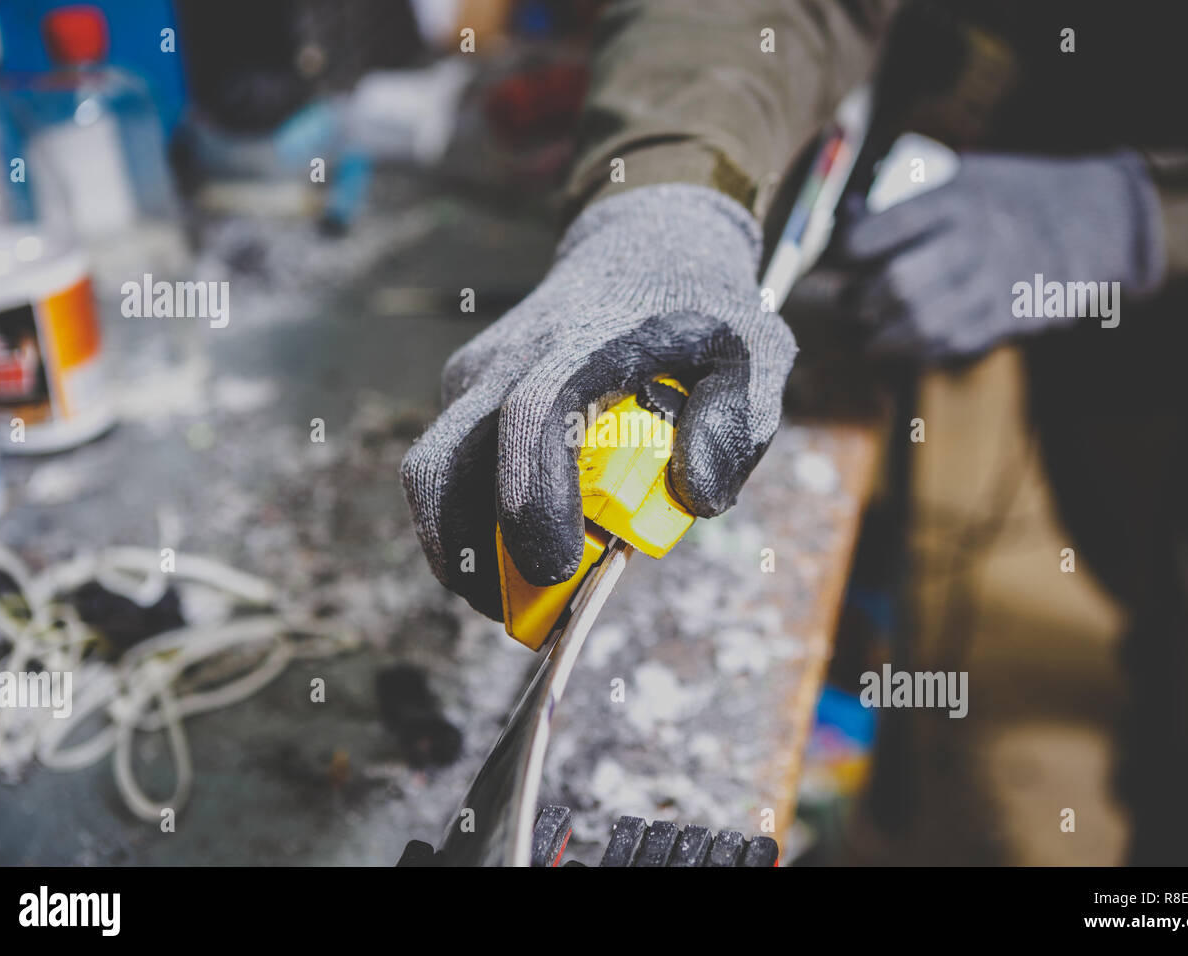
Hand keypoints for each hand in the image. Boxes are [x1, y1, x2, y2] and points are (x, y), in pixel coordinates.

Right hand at [402, 184, 796, 618]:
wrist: (643, 244)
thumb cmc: (703, 311)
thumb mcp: (753, 353)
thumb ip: (735, 423)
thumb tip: (695, 498)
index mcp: (587, 342)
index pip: (532, 417)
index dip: (532, 499)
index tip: (557, 567)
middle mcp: (513, 356)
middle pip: (443, 463)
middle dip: (467, 555)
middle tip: (519, 611)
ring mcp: (479, 370)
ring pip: (433, 473)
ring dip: (462, 548)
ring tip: (519, 590)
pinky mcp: (465, 385)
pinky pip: (451, 464)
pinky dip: (475, 516)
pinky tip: (526, 535)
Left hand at [829, 151, 1165, 359]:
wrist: (1093, 220)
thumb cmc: (1011, 195)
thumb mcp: (965, 175)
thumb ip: (910, 197)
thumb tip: (846, 215)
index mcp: (956, 199)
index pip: (881, 230)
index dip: (845, 251)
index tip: (838, 258)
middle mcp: (976, 241)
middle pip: (900, 285)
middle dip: (865, 302)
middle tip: (854, 303)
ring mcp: (996, 283)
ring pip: (924, 325)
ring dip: (885, 338)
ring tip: (871, 335)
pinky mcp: (1011, 317)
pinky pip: (954, 345)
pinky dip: (920, 353)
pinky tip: (905, 348)